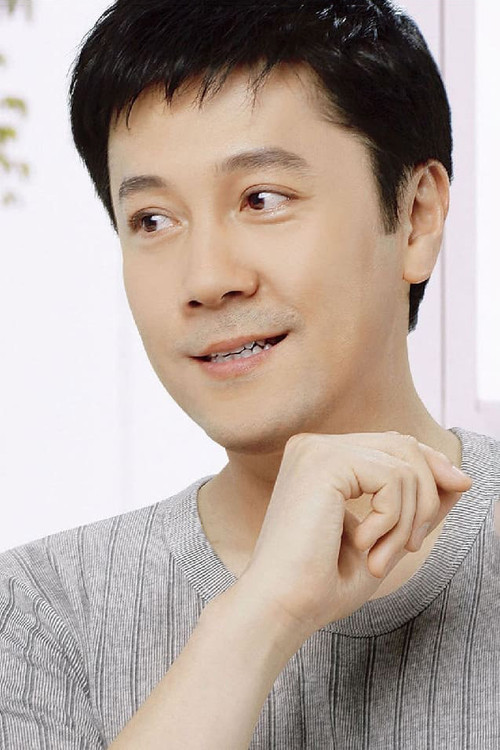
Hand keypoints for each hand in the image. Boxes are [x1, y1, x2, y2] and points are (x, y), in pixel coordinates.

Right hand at [237, 431, 471, 639]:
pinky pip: (393, 477)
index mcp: (320, 460)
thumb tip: (461, 477)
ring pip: (403, 461)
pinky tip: (364, 545)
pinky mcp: (323, 462)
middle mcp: (314, 446)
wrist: (281, 607)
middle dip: (425, 495)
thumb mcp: (385, 536)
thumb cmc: (321, 583)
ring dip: (408, 516)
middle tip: (408, 546)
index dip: (430, 466)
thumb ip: (416, 504)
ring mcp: (316, 450)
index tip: (457, 489)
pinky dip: (393, 518)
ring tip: (381, 556)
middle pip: (403, 444)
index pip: (391, 443)